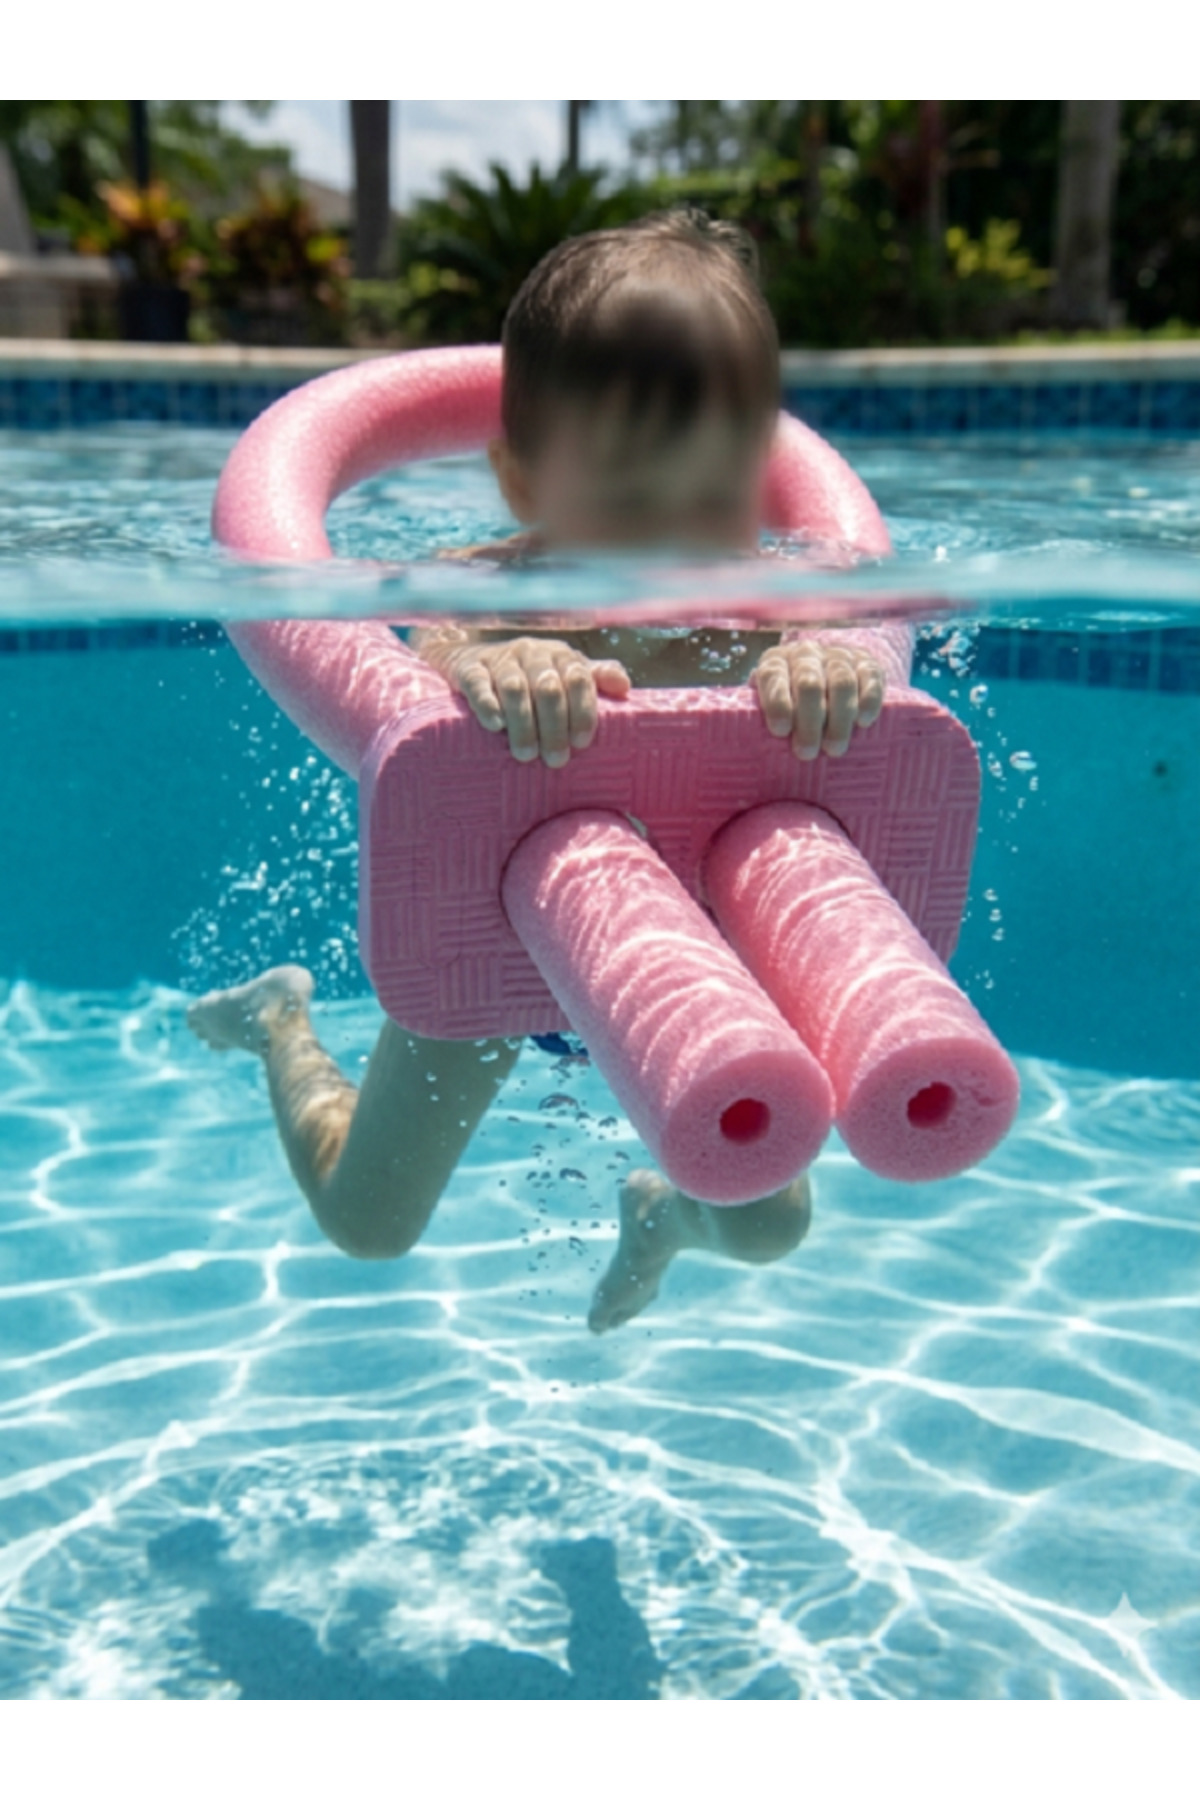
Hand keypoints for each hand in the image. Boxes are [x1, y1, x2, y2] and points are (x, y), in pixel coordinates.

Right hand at [439, 635, 630, 766]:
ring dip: (523, 724)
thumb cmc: (530, 674)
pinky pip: (478, 683)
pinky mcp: (470, 668)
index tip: (581, 742)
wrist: (471, 657)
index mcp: (561, 655)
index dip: (582, 711)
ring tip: (526, 755)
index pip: (578, 678)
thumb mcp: (564, 672)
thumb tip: (625, 687)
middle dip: (554, 727)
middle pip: (548, 688)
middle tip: (555, 760)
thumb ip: (595, 678)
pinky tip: (495, 726)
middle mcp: (532, 653)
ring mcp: (500, 659)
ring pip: (515, 688)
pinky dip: (488, 704)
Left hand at [752, 636, 885, 759]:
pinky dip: (868, 700)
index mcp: (775, 661)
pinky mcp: (866, 662)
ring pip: (841, 682)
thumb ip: (757, 717)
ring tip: (834, 749)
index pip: (773, 676)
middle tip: (808, 752)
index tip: (780, 732)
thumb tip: (746, 743)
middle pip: (809, 683)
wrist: (825, 679)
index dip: (777, 703)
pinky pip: (870, 677)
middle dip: (808, 721)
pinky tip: (863, 722)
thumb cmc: (789, 707)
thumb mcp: (767, 707)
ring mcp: (838, 655)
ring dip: (838, 719)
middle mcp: (805, 653)